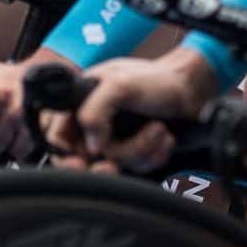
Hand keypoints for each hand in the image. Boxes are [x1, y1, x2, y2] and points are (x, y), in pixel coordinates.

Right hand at [44, 48, 216, 172]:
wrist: (191, 89)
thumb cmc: (155, 79)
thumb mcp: (119, 84)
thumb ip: (94, 110)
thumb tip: (91, 146)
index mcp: (80, 103)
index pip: (55, 134)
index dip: (62, 153)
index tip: (78, 163)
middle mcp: (94, 124)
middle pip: (85, 158)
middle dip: (109, 159)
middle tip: (115, 164)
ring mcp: (115, 140)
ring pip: (116, 164)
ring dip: (141, 149)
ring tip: (157, 128)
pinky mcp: (136, 152)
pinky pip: (138, 168)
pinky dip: (154, 155)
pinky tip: (164, 137)